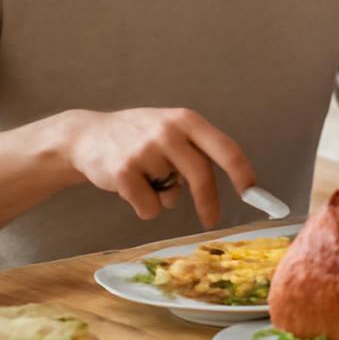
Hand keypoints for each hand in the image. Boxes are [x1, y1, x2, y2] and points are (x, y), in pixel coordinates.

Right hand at [62, 108, 255, 228]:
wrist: (85, 136)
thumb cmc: (138, 137)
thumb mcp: (171, 131)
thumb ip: (199, 153)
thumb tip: (236, 187)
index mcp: (186, 120)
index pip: (225, 148)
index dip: (243, 173)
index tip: (253, 193)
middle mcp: (168, 131)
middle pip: (202, 174)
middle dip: (208, 202)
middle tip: (212, 219)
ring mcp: (144, 150)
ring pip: (171, 194)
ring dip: (163, 195)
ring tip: (145, 177)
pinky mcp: (123, 172)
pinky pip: (150, 207)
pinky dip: (145, 206)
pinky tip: (129, 187)